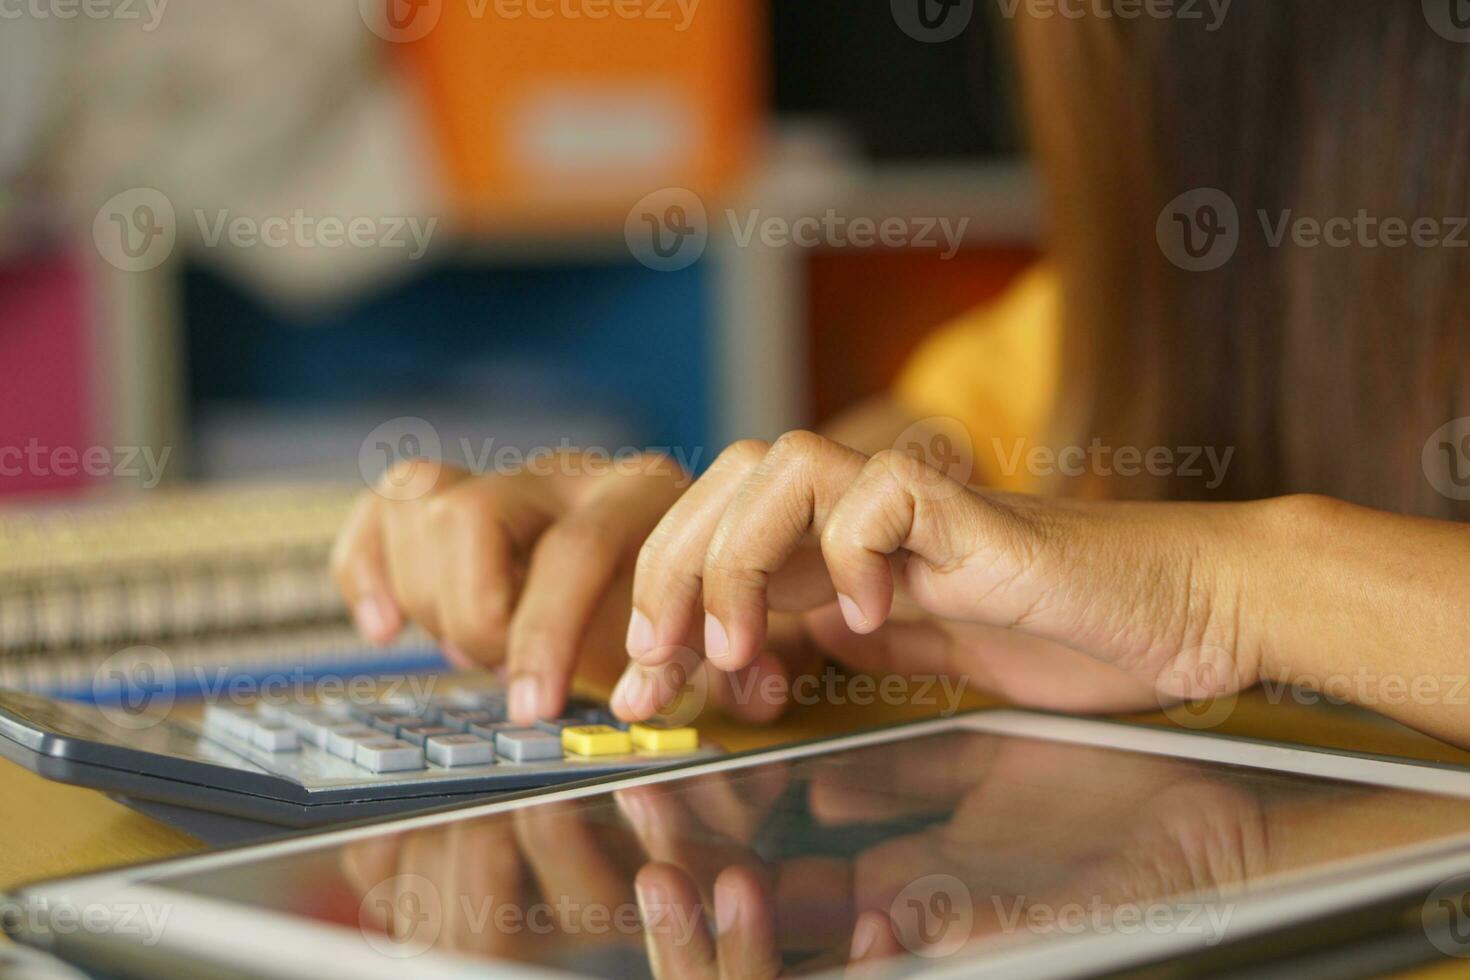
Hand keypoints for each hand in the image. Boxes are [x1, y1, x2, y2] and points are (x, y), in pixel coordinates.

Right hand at [331, 453, 685, 721]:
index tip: (531, 708)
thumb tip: (633, 704)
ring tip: (473, 648)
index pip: (572, 548)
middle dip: (474, 616)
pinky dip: (366, 568)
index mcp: (641, 493)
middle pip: (471, 513)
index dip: (543, 636)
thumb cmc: (676, 622)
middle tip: (502, 670)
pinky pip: (382, 506)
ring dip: (430, 597)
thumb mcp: (692, 642)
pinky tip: (386, 626)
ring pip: (420, 503)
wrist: (666, 590)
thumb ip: (671, 665)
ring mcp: (507, 477)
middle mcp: (569, 472)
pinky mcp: (456, 495)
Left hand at [614, 431, 1269, 720]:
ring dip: (734, 558)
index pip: (718, 539)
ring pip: (780, 464)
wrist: (1181, 615)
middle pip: (724, 482)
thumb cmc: (1065, 639)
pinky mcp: (973, 510)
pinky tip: (870, 612)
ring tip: (739, 648)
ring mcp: (918, 504)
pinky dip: (854, 548)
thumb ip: (842, 653)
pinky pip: (882, 490)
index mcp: (845, 547)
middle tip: (657, 665)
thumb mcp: (921, 666)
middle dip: (667, 573)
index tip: (642, 685)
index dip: (662, 600)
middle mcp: (867, 515)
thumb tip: (753, 676)